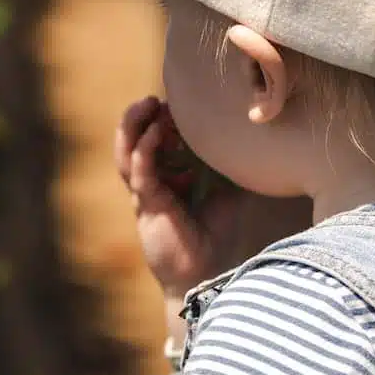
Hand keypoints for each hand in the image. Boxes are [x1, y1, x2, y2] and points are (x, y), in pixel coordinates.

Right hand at [116, 96, 313, 297]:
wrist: (207, 275)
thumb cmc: (215, 239)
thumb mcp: (227, 194)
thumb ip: (228, 170)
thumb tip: (248, 143)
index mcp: (164, 183)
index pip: (152, 145)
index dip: (160, 123)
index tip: (177, 107)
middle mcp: (149, 188)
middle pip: (131, 145)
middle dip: (140, 119)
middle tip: (156, 99)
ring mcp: (144, 197)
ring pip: (125, 155)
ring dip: (133, 127)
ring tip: (147, 104)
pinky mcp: (146, 208)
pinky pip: (139, 173)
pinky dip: (144, 150)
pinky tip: (154, 133)